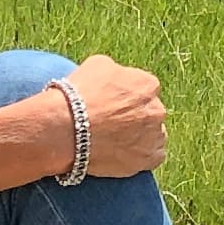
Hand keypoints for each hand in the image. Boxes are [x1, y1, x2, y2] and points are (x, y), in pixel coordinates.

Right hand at [65, 54, 166, 179]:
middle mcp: (156, 109)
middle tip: (113, 124)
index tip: (113, 105)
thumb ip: (117, 71)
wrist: (67, 128)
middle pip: (150, 112)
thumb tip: (119, 79)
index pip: (144, 89)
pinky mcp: (148, 159)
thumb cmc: (79, 94)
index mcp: (148, 84)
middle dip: (136, 116)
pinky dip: (140, 156)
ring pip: (153, 135)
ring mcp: (154, 136)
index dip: (127, 97)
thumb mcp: (97, 65)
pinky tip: (122, 154)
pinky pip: (152, 157)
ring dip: (140, 137)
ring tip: (116, 141)